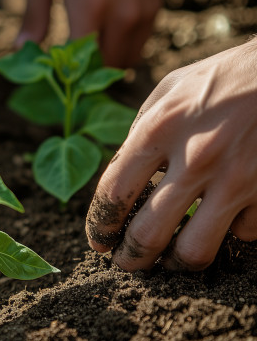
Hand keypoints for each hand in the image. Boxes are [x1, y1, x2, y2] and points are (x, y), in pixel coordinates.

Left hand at [17, 0, 162, 67]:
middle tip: (66, 70)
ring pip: (125, 62)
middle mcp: (122, 14)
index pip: (79, 64)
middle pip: (104, 69)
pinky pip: (138, 45)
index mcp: (90, 7)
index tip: (51, 76)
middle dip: (84, 75)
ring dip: (105, 64)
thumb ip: (33, 16)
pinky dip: (121, 49)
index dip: (64, 76)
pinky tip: (103, 36)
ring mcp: (142, 11)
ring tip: (84, 54)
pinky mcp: (154, 5)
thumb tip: (21, 50)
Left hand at [86, 40, 256, 270]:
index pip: (113, 193)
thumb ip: (141, 130)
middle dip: (130, 259)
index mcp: (160, 128)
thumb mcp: (171, 88)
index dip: (99, 226)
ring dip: (176, 264)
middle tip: (126, 263)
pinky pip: (244, 234)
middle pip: (148, 234)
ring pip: (195, 250)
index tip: (98, 241)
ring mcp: (238, 178)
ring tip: (168, 261)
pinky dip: (231, 234)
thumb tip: (124, 175)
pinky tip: (223, 225)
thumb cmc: (224, 76)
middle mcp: (196, 158)